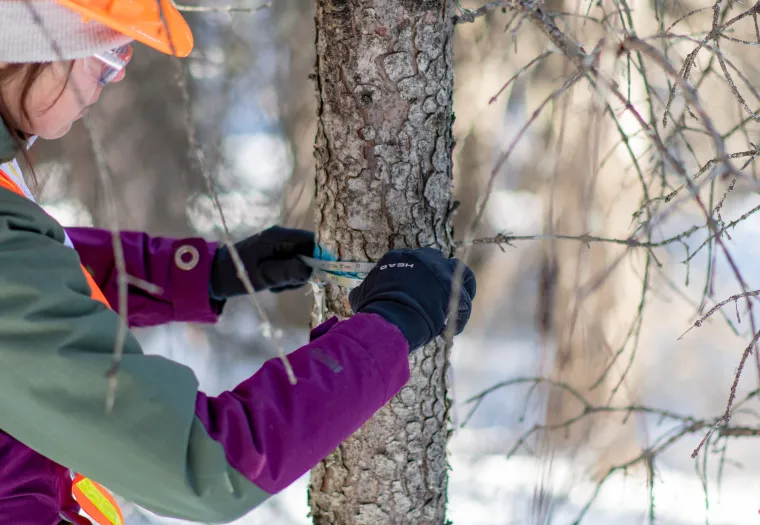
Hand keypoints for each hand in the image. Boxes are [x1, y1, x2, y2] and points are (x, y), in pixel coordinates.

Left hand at [210, 226, 314, 297]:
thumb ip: (289, 272)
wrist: (214, 274)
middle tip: (284, 283)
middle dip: (302, 271)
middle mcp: (281, 237)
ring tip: (274, 285)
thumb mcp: (264, 276)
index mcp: (278, 236)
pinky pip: (291, 266)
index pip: (311, 241)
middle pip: (308, 253)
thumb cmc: (238, 273)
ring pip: (301, 263)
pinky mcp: (275, 255)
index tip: (320, 275)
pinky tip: (272, 283)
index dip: (321, 256)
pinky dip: (286, 278)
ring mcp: (278, 246)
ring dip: (292, 277)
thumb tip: (313, 269)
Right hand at [348, 248, 475, 351]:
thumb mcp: (362, 296)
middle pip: (438, 260)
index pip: (415, 260)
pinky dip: (462, 312)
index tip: (418, 293)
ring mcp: (440, 270)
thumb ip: (363, 292)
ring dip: (460, 287)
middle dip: (440, 276)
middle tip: (437, 297)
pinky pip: (466, 297)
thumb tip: (354, 297)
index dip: (418, 277)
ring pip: (460, 271)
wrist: (392, 316)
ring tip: (457, 305)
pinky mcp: (454, 287)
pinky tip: (454, 326)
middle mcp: (423, 258)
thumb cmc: (374, 308)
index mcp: (400, 257)